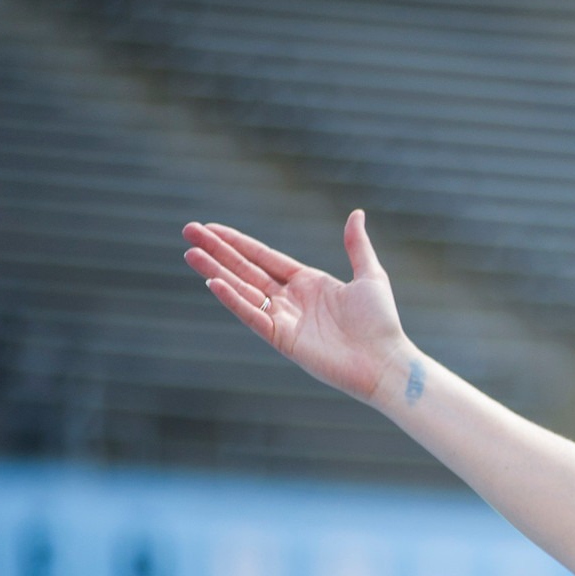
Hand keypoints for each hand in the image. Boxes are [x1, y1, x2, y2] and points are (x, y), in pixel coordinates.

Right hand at [183, 210, 414, 402]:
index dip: (237, 243)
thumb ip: (356, 246)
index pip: (264, 258)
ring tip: (190, 254)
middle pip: (246, 270)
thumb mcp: (370, 276)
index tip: (210, 228)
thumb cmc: (381, 323)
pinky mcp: (284, 340)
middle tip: (188, 232)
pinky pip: (253, 317)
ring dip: (216, 272)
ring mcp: (285, 320)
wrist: (386, 361)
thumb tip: (356, 213)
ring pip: (243, 291)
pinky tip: (214, 284)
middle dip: (217, 251)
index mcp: (308, 283)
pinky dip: (234, 300)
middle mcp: (291, 300)